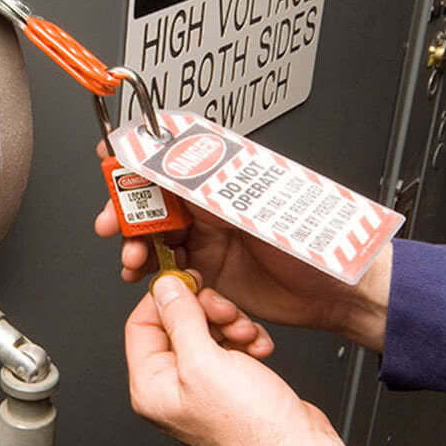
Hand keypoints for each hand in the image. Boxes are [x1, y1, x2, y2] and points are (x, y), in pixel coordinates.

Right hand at [95, 143, 390, 351]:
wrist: (339, 292)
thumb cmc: (313, 239)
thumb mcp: (251, 204)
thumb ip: (203, 184)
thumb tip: (161, 156)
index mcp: (220, 177)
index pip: (167, 155)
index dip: (134, 154)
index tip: (106, 154)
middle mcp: (209, 205)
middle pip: (151, 198)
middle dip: (124, 208)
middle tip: (110, 222)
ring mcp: (207, 239)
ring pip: (155, 235)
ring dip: (135, 244)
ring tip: (133, 259)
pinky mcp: (208, 272)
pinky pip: (168, 270)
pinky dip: (151, 274)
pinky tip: (147, 278)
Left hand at [127, 274, 343, 445]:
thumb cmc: (251, 428)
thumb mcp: (205, 362)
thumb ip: (181, 318)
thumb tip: (164, 287)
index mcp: (151, 384)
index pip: (140, 324)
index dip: (163, 299)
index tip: (186, 282)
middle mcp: (173, 384)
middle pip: (177, 322)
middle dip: (206, 311)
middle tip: (224, 311)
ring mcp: (202, 382)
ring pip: (207, 328)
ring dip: (231, 323)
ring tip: (245, 334)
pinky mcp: (230, 379)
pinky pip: (230, 342)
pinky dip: (246, 338)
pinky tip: (259, 347)